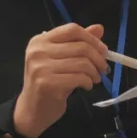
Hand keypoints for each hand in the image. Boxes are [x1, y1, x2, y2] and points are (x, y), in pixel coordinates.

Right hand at [14, 23, 109, 137]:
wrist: (32, 109)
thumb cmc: (49, 81)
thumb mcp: (62, 58)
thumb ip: (78, 43)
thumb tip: (99, 28)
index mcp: (40, 40)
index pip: (72, 29)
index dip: (92, 39)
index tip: (103, 50)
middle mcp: (38, 51)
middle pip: (81, 47)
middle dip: (99, 59)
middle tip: (104, 69)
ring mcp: (40, 67)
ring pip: (82, 63)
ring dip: (94, 72)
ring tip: (94, 79)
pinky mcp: (46, 83)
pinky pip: (79, 78)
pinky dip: (88, 82)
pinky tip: (86, 86)